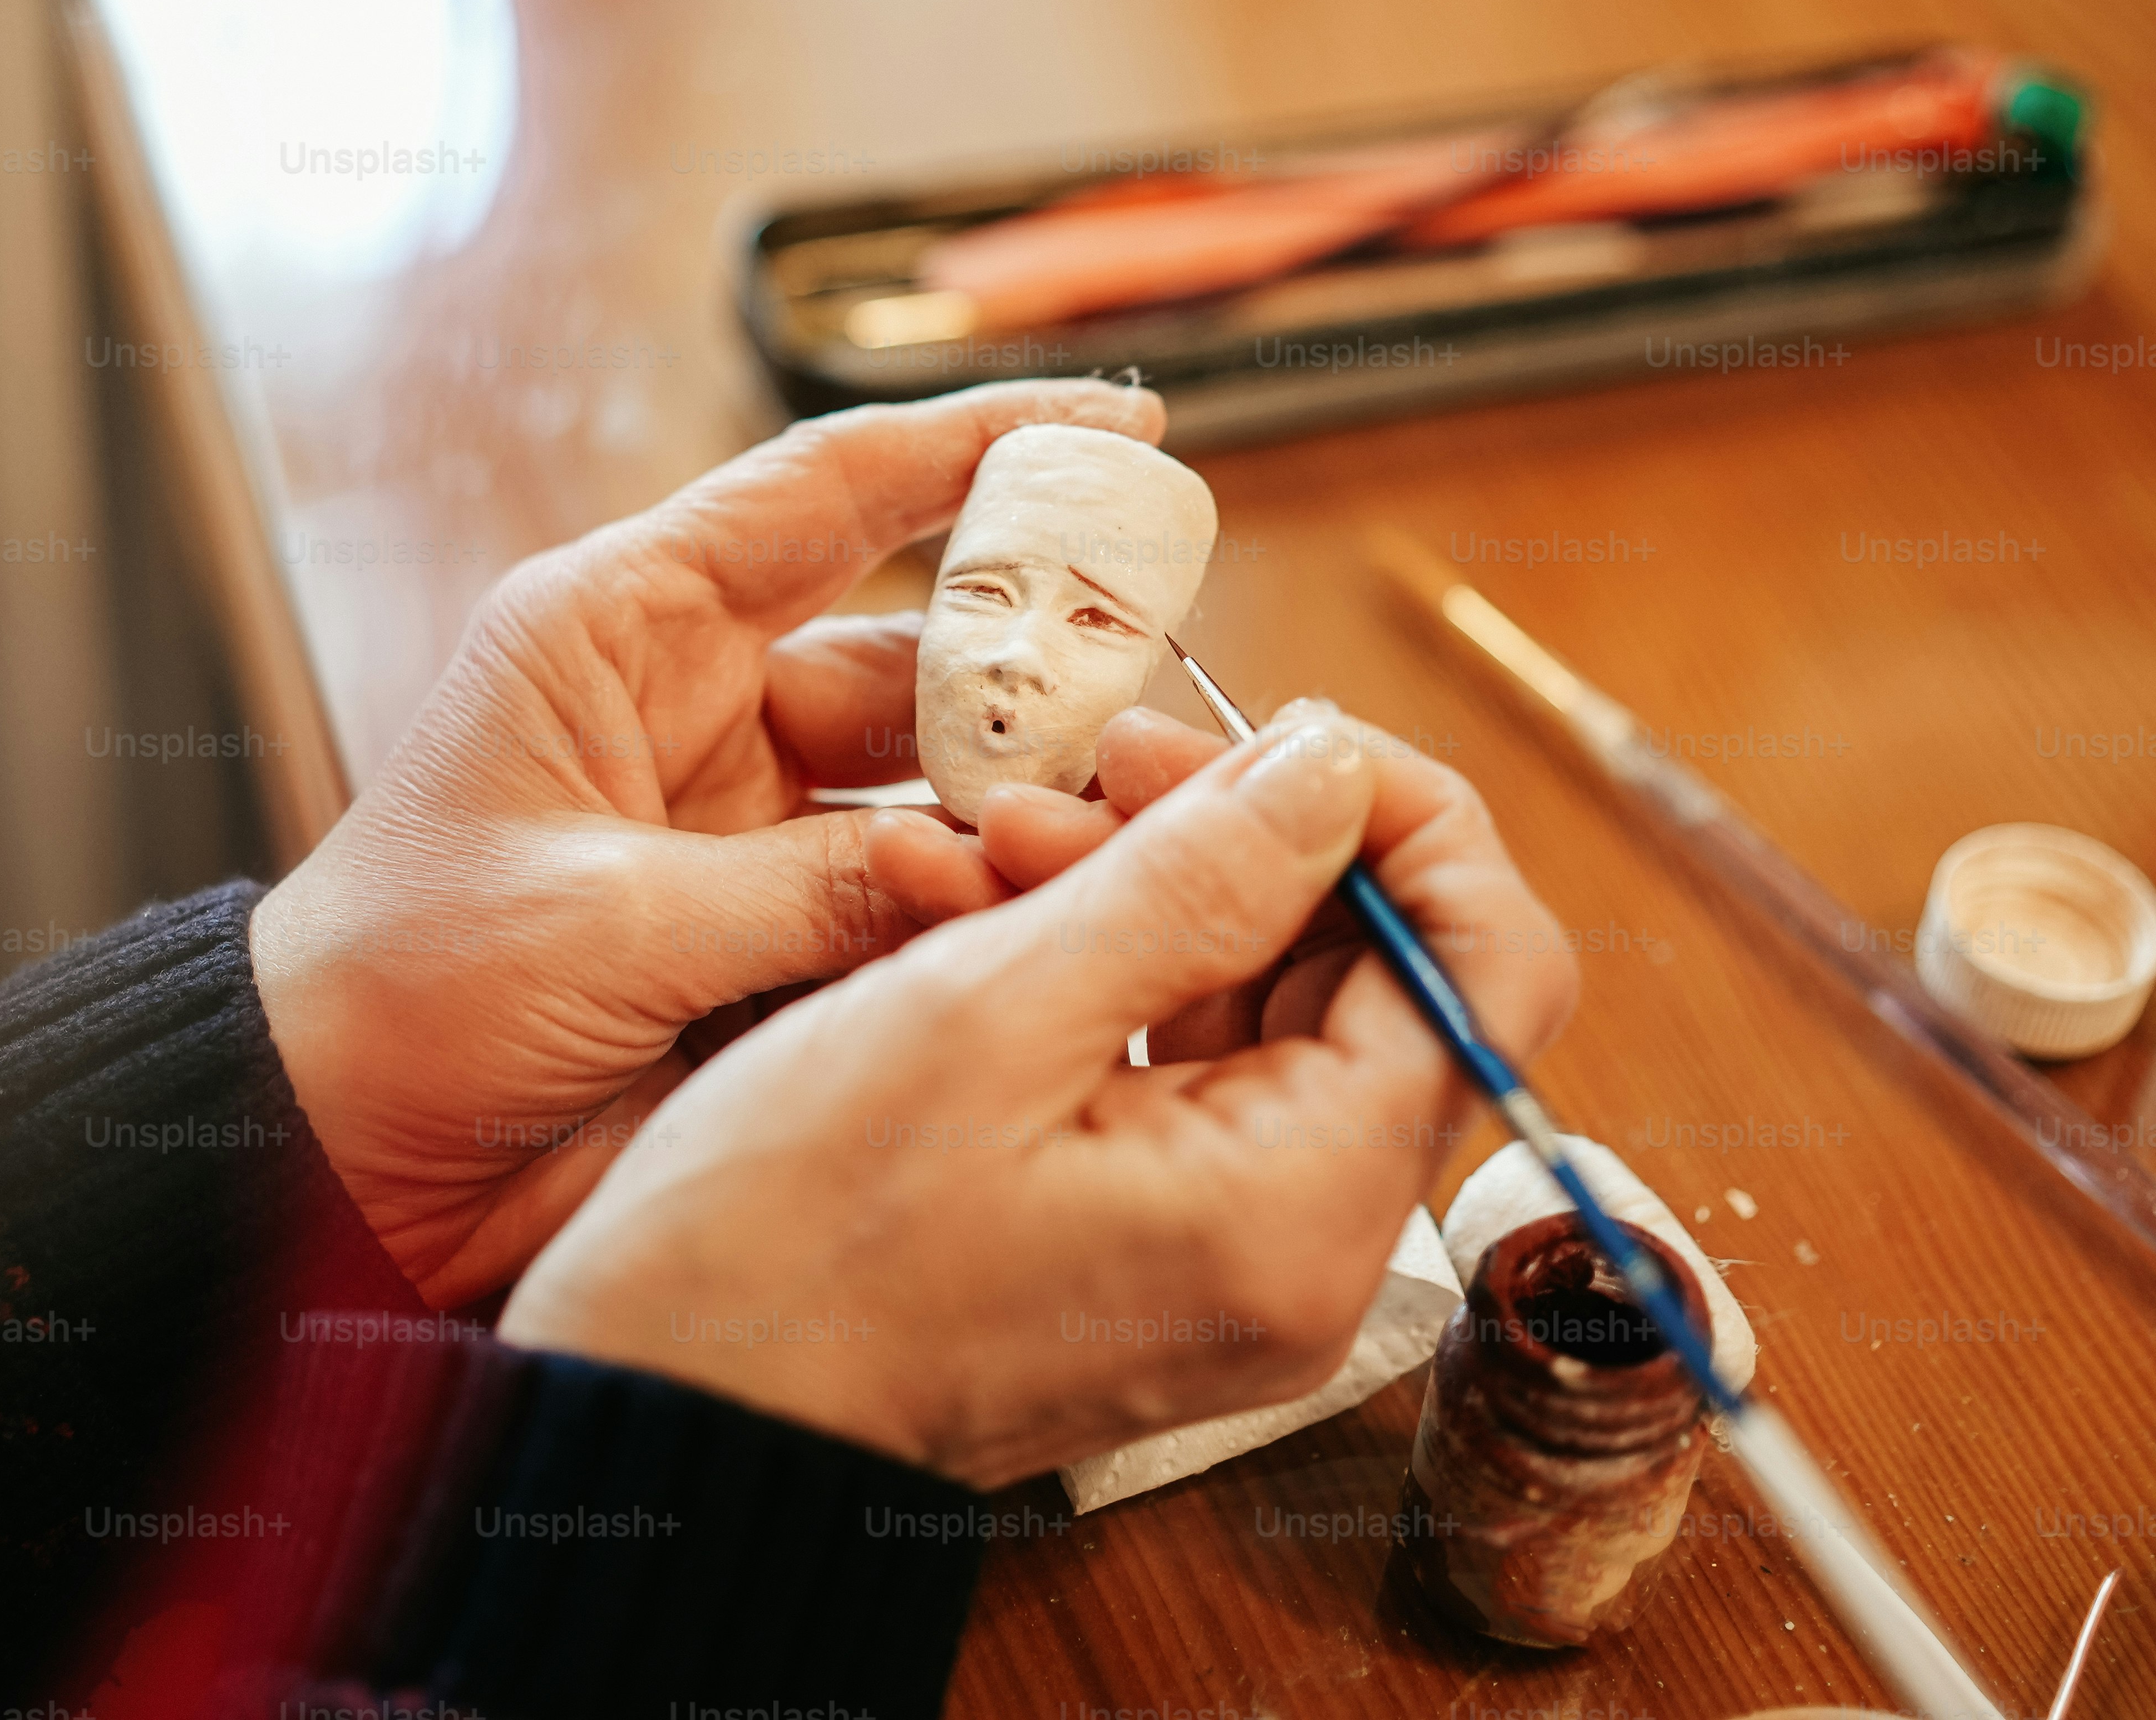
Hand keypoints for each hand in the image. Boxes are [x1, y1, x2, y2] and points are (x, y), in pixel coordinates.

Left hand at [251, 377, 1165, 1308]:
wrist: (332, 1166)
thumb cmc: (398, 1000)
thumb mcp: (600, 926)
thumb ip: (798, 891)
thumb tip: (975, 869)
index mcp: (623, 631)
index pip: (831, 492)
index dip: (979, 445)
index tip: (1119, 424)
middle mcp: (700, 709)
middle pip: (918, 657)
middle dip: (1037, 682)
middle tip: (1153, 710)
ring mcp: (742, 825)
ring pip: (934, 790)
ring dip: (1013, 820)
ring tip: (1093, 852)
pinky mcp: (768, 935)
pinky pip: (908, 903)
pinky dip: (971, 919)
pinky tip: (1032, 934)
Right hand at [495, 703, 1578, 1489]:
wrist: (668, 1416)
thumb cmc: (789, 1244)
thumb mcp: (984, 1012)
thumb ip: (1190, 878)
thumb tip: (1339, 766)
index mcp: (1300, 1209)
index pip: (1487, 970)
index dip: (1410, 823)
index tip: (1279, 738)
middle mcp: (1307, 1254)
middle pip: (1373, 981)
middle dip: (1238, 841)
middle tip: (1085, 767)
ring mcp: (1235, 1261)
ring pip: (1263, 1009)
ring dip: (1142, 891)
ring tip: (985, 839)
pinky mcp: (1159, 1250)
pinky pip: (1181, 1071)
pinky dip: (1099, 972)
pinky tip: (976, 905)